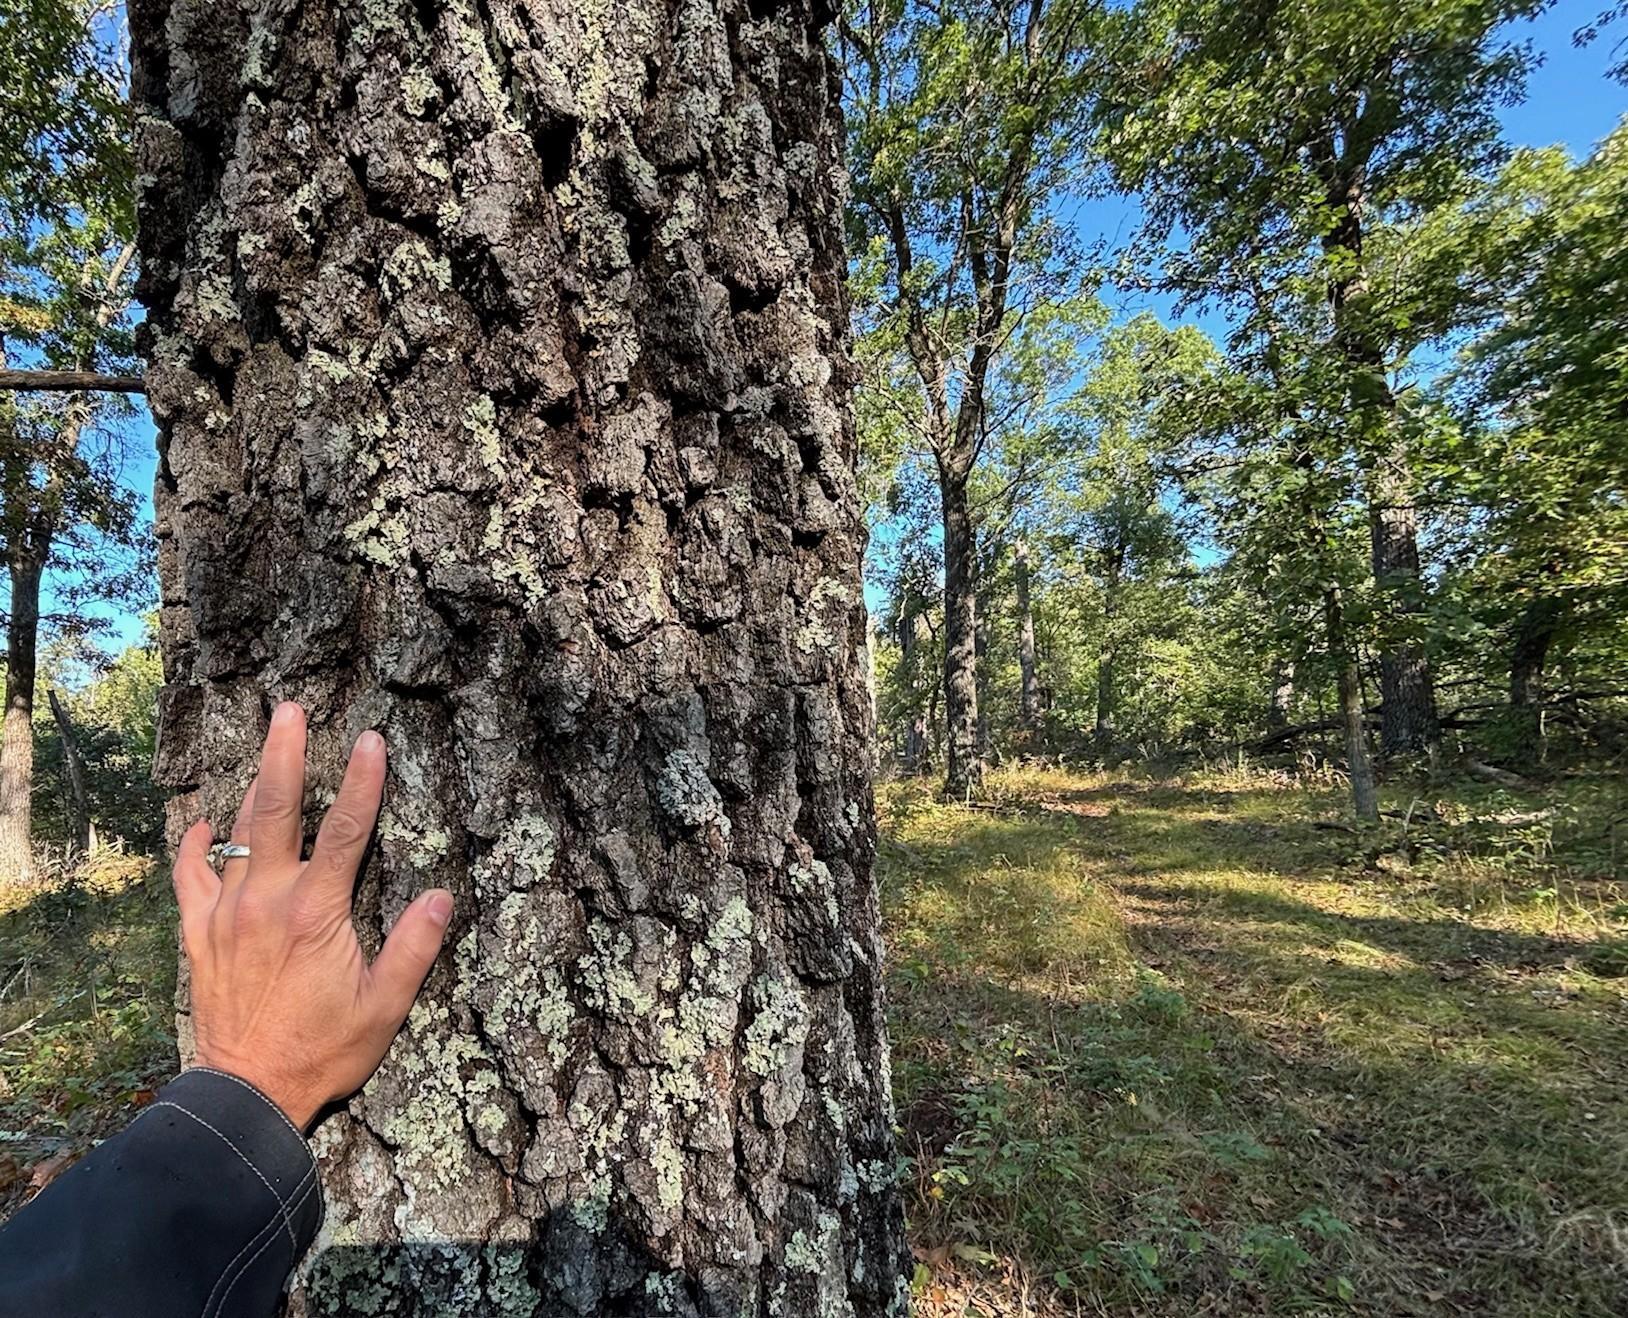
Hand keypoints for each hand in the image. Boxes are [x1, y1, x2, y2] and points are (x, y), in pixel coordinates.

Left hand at [171, 702, 452, 1129]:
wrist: (248, 1093)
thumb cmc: (324, 1051)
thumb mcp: (385, 1007)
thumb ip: (414, 948)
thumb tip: (442, 896)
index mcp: (315, 913)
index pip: (345, 830)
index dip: (361, 781)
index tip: (370, 738)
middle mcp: (266, 901)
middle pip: (275, 810)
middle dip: (284, 754)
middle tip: (289, 709)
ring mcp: (226, 914)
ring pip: (236, 834)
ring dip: (250, 785)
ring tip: (263, 743)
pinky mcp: (200, 935)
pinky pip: (190, 876)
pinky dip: (196, 844)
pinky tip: (204, 823)